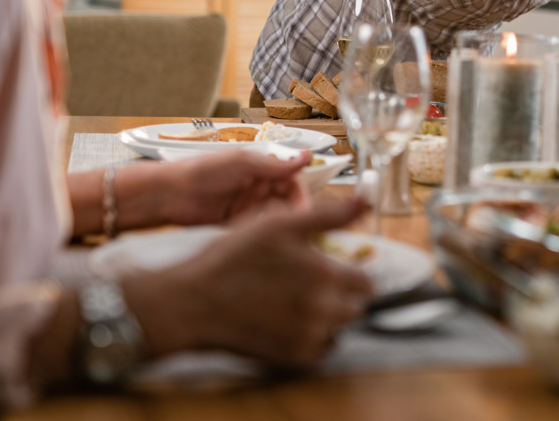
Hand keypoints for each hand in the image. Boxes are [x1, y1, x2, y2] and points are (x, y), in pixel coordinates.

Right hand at [128, 196, 374, 367]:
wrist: (192, 302)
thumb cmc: (233, 257)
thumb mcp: (280, 223)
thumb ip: (330, 215)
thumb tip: (366, 201)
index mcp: (325, 275)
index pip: (366, 283)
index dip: (351, 274)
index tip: (333, 270)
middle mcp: (323, 311)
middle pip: (356, 308)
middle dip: (342, 296)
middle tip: (312, 285)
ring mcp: (308, 338)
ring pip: (338, 329)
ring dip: (328, 318)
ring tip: (296, 303)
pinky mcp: (292, 358)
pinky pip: (319, 349)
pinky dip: (311, 339)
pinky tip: (287, 321)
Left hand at [150, 149, 312, 226]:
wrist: (169, 195)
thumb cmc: (202, 171)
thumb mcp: (243, 163)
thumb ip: (275, 165)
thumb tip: (307, 156)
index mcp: (261, 168)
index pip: (292, 182)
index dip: (300, 195)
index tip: (303, 210)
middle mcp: (257, 187)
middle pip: (286, 202)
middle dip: (290, 213)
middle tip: (289, 227)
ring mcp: (247, 206)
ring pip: (273, 218)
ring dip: (274, 224)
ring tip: (270, 231)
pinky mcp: (236, 224)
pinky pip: (256, 229)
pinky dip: (259, 232)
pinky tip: (256, 236)